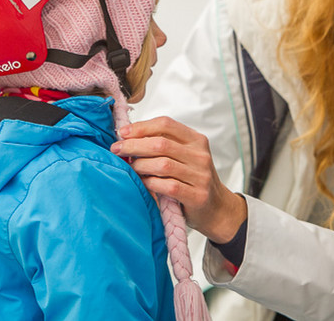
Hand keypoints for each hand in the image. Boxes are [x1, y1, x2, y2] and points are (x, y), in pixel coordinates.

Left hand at [111, 116, 247, 242]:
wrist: (216, 208)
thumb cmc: (193, 179)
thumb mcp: (184, 156)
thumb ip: (164, 145)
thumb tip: (127, 136)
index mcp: (196, 140)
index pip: (166, 124)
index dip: (141, 126)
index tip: (122, 132)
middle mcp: (200, 155)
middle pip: (160, 143)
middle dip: (133, 145)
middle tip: (117, 149)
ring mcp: (201, 176)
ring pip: (162, 164)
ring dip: (140, 165)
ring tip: (130, 168)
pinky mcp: (197, 195)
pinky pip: (167, 186)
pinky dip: (150, 183)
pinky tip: (142, 183)